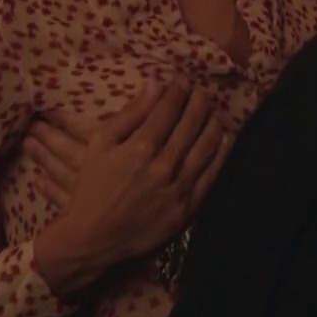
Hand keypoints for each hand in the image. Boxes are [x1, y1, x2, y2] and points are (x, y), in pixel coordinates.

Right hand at [30, 77, 232, 297]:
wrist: (94, 236)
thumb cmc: (93, 186)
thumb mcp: (100, 143)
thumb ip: (130, 113)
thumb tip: (156, 84)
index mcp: (141, 147)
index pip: (168, 109)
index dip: (178, 91)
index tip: (182, 80)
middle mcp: (164, 165)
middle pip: (191, 124)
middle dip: (198, 102)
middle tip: (201, 92)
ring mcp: (179, 187)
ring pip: (207, 146)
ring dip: (213, 123)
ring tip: (213, 111)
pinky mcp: (188, 207)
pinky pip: (212, 175)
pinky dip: (221, 153)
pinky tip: (223, 140)